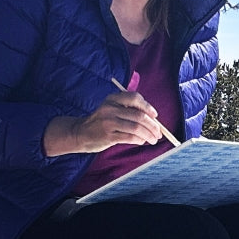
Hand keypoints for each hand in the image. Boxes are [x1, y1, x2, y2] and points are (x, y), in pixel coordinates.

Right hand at [43, 92, 163, 155]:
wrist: (80, 133)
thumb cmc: (101, 122)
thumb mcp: (111, 109)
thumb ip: (128, 111)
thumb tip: (153, 120)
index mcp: (113, 99)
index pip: (135, 98)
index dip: (148, 106)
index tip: (155, 116)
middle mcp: (110, 108)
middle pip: (139, 115)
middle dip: (153, 125)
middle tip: (159, 133)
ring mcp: (108, 122)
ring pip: (136, 127)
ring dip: (149, 135)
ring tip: (153, 140)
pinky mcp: (108, 135)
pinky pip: (130, 137)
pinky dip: (139, 140)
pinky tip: (141, 141)